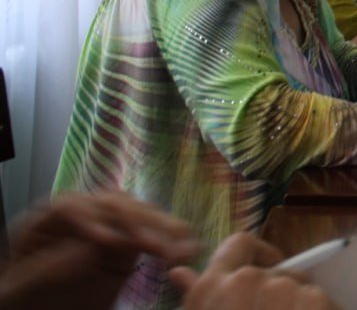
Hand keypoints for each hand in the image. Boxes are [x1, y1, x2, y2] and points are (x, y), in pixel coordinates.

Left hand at [0, 191, 198, 309]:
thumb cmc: (20, 304)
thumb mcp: (19, 291)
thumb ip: (47, 269)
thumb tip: (89, 248)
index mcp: (43, 222)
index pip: (70, 207)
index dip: (92, 219)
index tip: (107, 242)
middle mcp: (77, 218)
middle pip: (110, 206)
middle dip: (138, 223)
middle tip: (159, 244)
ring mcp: (104, 229)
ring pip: (137, 216)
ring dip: (164, 229)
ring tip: (187, 244)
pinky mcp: (123, 246)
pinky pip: (149, 236)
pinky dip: (169, 242)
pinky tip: (187, 248)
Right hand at [170, 232, 334, 309]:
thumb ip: (198, 294)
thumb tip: (179, 271)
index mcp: (211, 287)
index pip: (239, 243)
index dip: (257, 253)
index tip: (265, 270)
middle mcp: (245, 281)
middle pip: (277, 269)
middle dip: (282, 286)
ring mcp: (282, 289)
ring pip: (301, 288)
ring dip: (299, 304)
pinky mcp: (314, 299)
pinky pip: (322, 300)